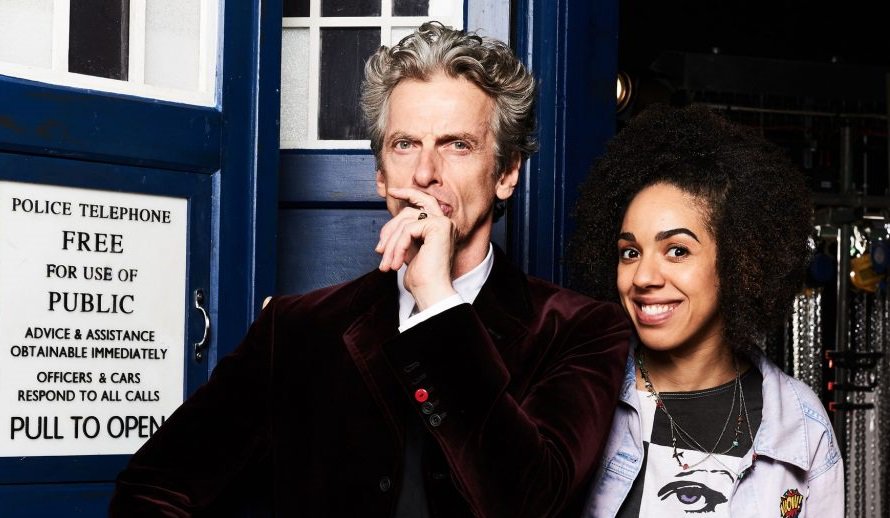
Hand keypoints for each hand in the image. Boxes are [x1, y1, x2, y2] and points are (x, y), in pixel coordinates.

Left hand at [375, 187, 457, 309]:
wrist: (431, 292)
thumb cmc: (421, 279)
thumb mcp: (408, 252)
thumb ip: (404, 236)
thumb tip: (387, 231)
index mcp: (440, 228)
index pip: (424, 202)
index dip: (408, 193)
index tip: (392, 192)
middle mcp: (446, 223)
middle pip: (412, 209)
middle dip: (391, 224)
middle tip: (379, 249)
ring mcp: (444, 223)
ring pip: (406, 222)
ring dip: (391, 244)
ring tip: (387, 264)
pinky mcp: (438, 226)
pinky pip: (408, 229)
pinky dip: (398, 247)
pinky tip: (397, 263)